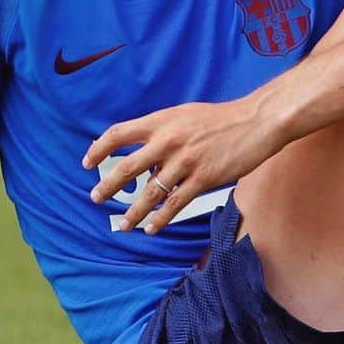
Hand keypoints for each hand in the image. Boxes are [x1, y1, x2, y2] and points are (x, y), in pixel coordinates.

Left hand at [84, 97, 283, 233]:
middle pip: (127, 167)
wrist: (255, 122)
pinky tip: (151, 228)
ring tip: (123, 224)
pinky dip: (160, 219)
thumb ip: (162, 131)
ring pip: (149, 192)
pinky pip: (175, 204)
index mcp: (161, 122)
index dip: (98, 148)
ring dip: (132, 211)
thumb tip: (143, 154)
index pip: (118, 133)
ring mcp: (185, 161)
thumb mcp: (185, 115)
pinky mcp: (203, 178)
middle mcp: (168, 141)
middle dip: (108, 185)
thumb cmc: (222, 118)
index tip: (87, 162)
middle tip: (96, 198)